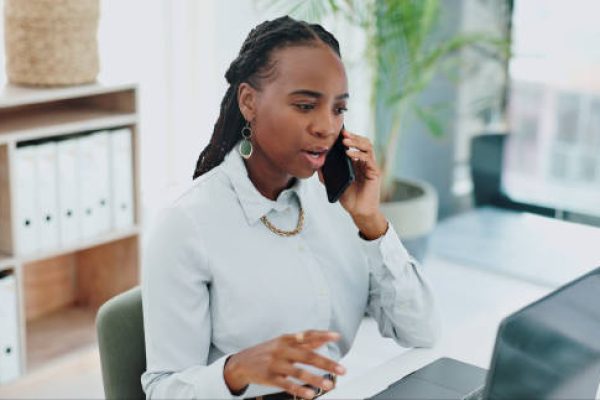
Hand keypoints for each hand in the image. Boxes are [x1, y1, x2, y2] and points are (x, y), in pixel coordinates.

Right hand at [223, 330, 345, 398]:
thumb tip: (323, 339)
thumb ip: (303, 342)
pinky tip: (311, 394)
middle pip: (307, 355)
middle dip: (326, 363)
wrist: (241, 363)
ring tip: (330, 385)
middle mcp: (282, 349)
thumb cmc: (267, 352)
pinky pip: (287, 385)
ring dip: (316, 379)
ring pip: (299, 372)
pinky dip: (299, 390)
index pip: (307, 335)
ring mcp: (275, 363)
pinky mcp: (270, 377)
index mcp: (287, 339)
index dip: (322, 335)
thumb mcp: (283, 343)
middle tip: (342, 370)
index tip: (336, 336)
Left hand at [318, 129, 387, 238]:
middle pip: (363, 142)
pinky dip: (359, 154)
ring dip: (356, 142)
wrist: (358, 211)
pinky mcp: (375, 173)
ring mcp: (370, 166)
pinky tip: (349, 154)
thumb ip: (326, 175)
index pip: (355, 144)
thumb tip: (317, 165)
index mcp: (356, 162)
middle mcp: (365, 162)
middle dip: (353, 136)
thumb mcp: (334, 184)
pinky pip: (369, 159)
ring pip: (368, 147)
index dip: (348, 137)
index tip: (338, 132)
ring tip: (345, 142)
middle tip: (342, 134)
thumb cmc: (349, 198)